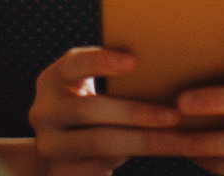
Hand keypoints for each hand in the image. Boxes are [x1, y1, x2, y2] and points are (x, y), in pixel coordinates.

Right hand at [28, 46, 180, 175]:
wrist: (61, 152)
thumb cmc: (89, 109)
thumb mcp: (86, 87)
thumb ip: (109, 76)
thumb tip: (158, 58)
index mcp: (50, 81)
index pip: (72, 64)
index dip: (100, 61)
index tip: (133, 61)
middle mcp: (44, 113)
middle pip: (89, 109)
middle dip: (136, 112)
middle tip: (175, 114)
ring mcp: (50, 147)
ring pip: (100, 143)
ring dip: (145, 141)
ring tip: (180, 139)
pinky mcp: (63, 175)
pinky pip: (101, 168)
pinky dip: (136, 160)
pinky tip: (163, 153)